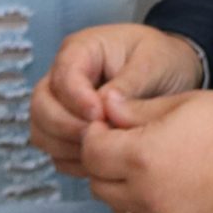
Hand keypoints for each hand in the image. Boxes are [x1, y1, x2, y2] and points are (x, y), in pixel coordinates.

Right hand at [33, 24, 205, 173]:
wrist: (172, 74)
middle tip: (99, 138)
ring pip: (41, 130)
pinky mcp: (67, 129)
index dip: (76, 100)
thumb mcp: (153, 62)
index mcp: (82, 49)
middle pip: (41, 105)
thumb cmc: (161, 59)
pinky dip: (70, 159)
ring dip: (65, 146)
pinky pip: (54, 150)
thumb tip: (103, 106)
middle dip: (65, 126)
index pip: (63, 76)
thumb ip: (128, 82)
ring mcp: (62, 104)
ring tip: (101, 152)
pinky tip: (98, 162)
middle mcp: (64, 76)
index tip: (100, 116)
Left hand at [80, 88, 212, 212]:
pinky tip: (164, 191)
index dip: (96, 134)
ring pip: (116, 208)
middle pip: (98, 183)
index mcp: (142, 156)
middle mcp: (144, 195)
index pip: (92, 151)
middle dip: (106, 162)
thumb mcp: (183, 104)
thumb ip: (137, 110)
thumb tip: (106, 107)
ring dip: (122, 189)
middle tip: (128, 146)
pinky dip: (142, 211)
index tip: (110, 125)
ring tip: (149, 169)